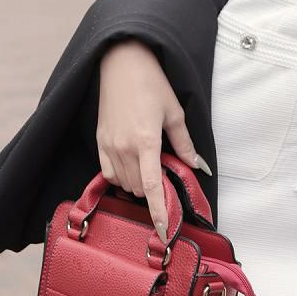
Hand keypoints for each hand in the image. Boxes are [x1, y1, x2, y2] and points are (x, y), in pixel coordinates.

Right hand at [97, 39, 212, 243]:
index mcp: (146, 141)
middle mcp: (124, 147)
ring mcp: (109, 145)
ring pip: (123, 183)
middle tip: (164, 173)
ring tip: (149, 164)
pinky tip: (131, 164)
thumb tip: (197, 165)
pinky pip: (108, 171)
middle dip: (153, 189)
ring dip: (137, 183)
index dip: (158, 212)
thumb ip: (184, 143)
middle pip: (138, 188)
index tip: (162, 231)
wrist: (122, 63)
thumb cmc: (152, 84)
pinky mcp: (99, 140)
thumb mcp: (174, 112)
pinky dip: (120, 176)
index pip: (152, 187)